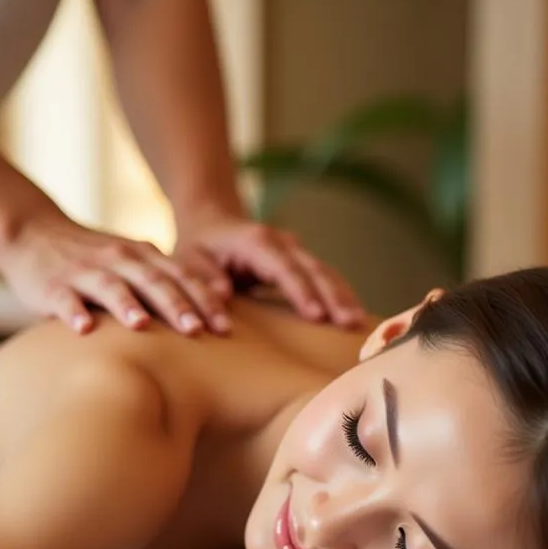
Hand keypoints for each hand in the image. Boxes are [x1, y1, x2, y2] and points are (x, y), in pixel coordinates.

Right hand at [0, 210, 229, 335]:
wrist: (33, 234)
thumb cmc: (97, 261)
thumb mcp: (135, 264)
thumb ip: (167, 282)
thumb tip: (215, 317)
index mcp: (144, 256)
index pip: (181, 277)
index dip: (204, 300)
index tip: (227, 327)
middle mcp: (118, 260)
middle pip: (152, 282)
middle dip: (176, 305)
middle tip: (197, 331)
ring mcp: (84, 271)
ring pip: (110, 286)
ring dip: (126, 305)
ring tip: (142, 325)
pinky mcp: (52, 285)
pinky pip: (64, 298)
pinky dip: (73, 312)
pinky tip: (83, 329)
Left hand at [177, 206, 365, 327]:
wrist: (212, 225)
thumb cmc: (198, 248)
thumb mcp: (188, 261)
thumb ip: (202, 277)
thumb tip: (223, 294)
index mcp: (256, 242)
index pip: (283, 268)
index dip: (301, 291)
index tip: (316, 315)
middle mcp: (283, 243)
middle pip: (314, 270)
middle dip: (334, 296)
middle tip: (350, 323)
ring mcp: (296, 252)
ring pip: (326, 273)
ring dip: (344, 297)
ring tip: (359, 323)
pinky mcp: (302, 264)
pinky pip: (327, 279)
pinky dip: (342, 295)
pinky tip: (355, 315)